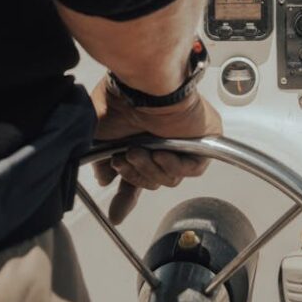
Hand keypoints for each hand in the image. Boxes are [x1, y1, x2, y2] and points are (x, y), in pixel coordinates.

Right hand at [90, 75, 222, 223]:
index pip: (136, 174)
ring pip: (168, 178)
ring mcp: (181, 142)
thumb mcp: (100, 131)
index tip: (117, 214)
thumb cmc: (123, 98)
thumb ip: (100, 157)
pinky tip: (161, 154)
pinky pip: (189, 170)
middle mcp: (160, 140)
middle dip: (134, 175)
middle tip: (124, 159)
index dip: (126, 196)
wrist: (147, 87)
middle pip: (151, 180)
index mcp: (138, 137)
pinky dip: (173, 165)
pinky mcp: (201, 143)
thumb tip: (105, 179)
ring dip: (150, 169)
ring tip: (139, 151)